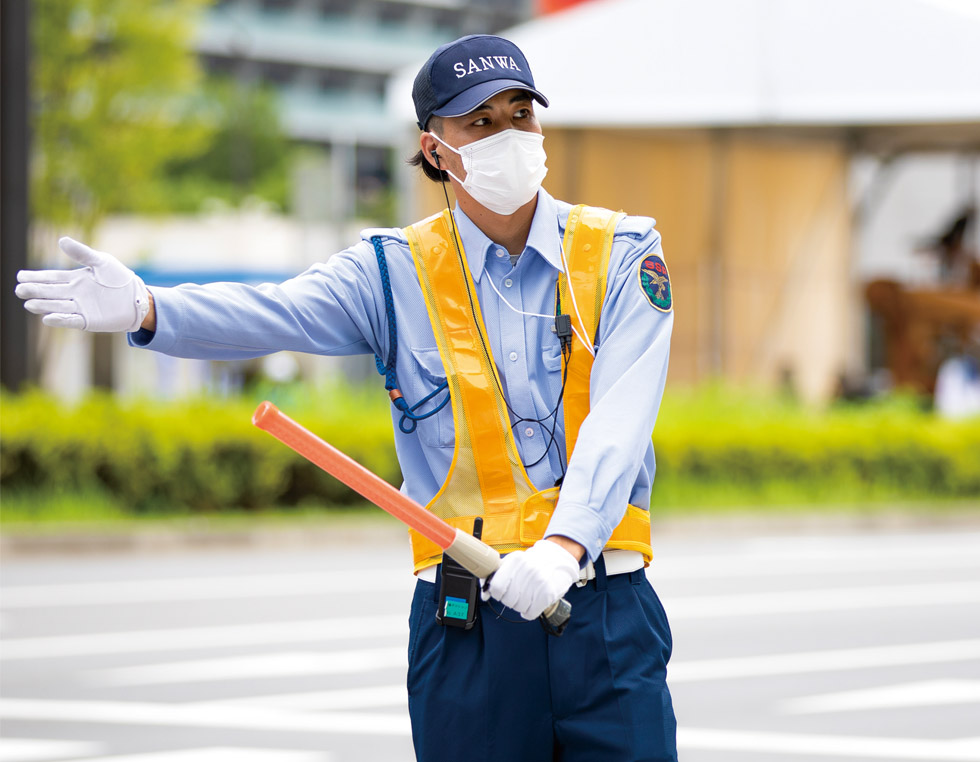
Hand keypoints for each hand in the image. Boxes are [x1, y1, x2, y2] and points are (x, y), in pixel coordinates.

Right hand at [15, 237, 148, 331]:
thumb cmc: (120, 278)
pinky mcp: (88, 321)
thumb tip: (61, 240)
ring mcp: (80, 308)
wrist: (138, 298)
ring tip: (29, 304)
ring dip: (43, 306)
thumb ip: (82, 253)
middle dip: (34, 291)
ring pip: (57, 306)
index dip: (35, 277)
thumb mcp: (101, 262)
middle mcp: (74, 294)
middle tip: (19, 290)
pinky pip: (71, 320)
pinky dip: (60, 319)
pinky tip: (47, 318)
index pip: (51, 278)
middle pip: (50, 293)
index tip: (20, 276)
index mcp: (75, 279)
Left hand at [484, 539, 579, 619]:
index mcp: (515, 560)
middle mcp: (527, 570)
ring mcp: (538, 582)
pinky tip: (532, 604)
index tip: (501, 592)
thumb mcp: (515, 563)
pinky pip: (530, 613)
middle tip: (517, 594)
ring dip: (520, 606)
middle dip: (509, 600)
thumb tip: (484, 594)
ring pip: (518, 607)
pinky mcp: (548, 594)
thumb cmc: (533, 563)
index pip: (497, 586)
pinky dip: (529, 612)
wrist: (559, 560)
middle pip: (507, 599)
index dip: (497, 593)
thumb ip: (498, 576)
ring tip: (527, 597)